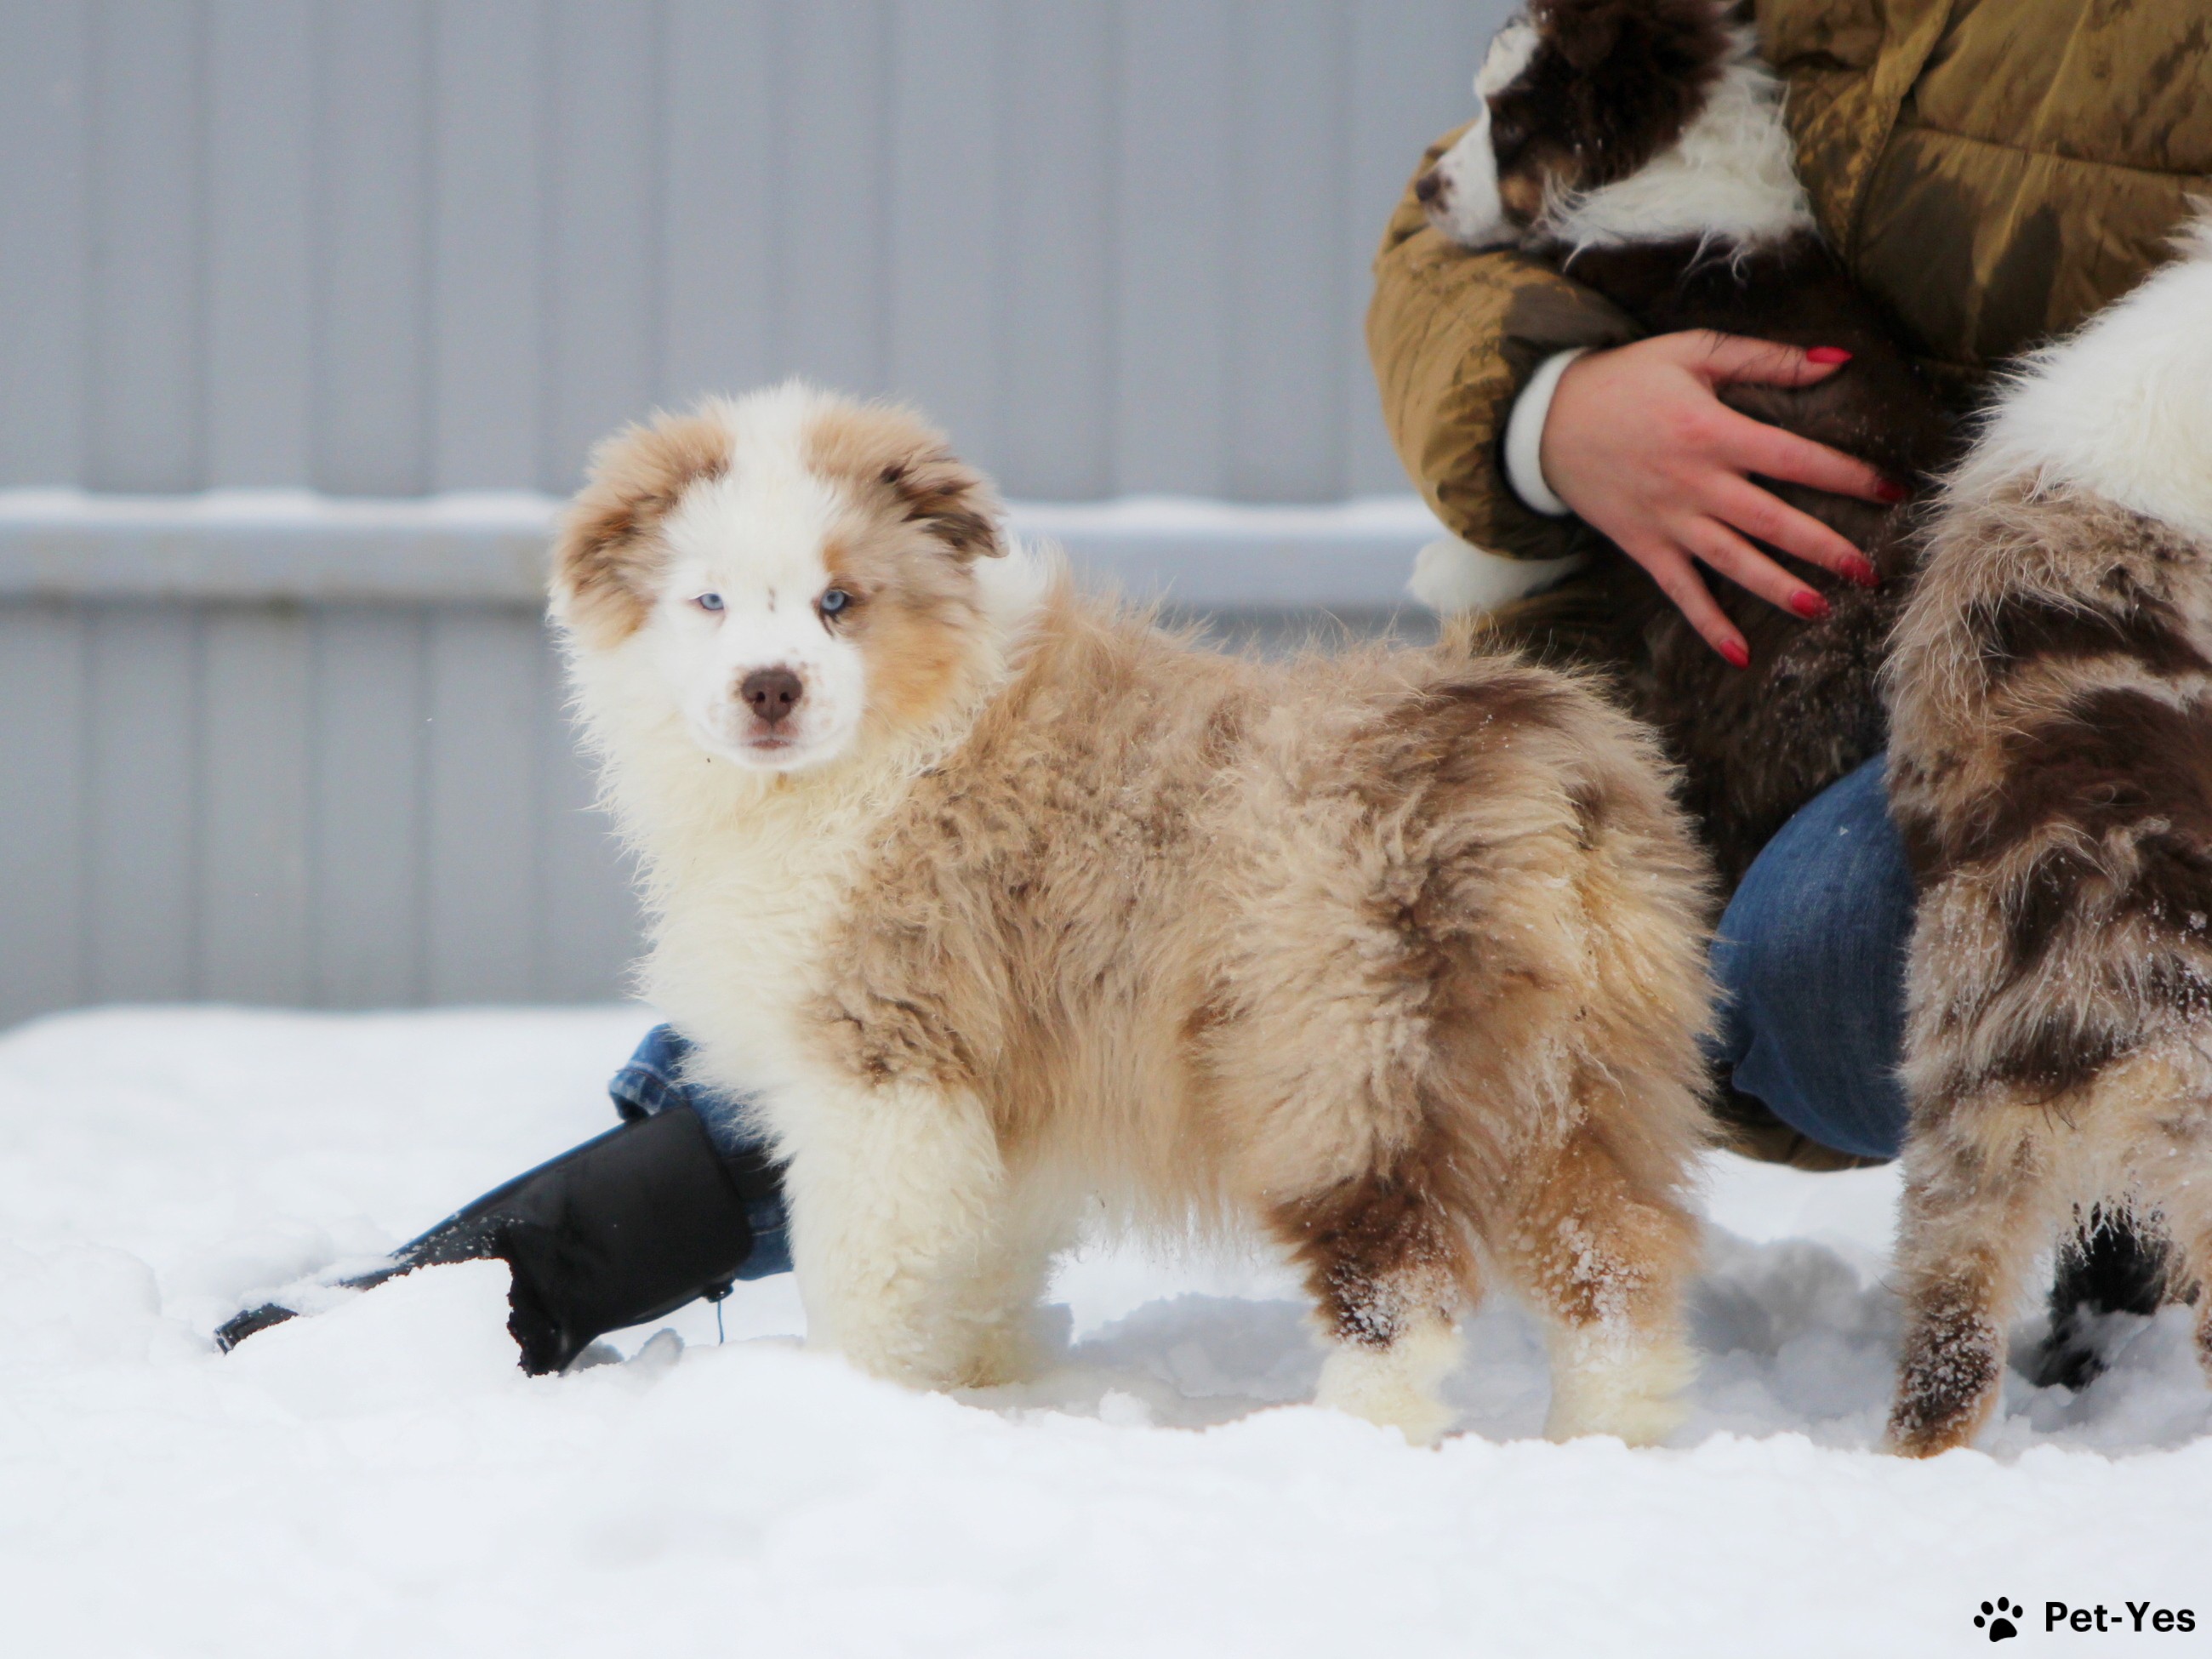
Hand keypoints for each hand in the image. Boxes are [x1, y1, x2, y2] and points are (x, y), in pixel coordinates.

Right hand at [1539, 331, 1901, 664]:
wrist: (1547, 419)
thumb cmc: (1626, 380)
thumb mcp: (1693, 352)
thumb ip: (1765, 358)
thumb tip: (1838, 360)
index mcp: (1715, 432)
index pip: (1796, 458)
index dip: (1847, 476)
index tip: (1891, 491)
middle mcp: (1696, 483)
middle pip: (1773, 521)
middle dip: (1826, 547)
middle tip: (1871, 570)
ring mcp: (1669, 520)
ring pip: (1734, 561)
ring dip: (1778, 588)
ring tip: (1821, 608)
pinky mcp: (1644, 545)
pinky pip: (1680, 591)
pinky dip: (1707, 623)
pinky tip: (1739, 653)